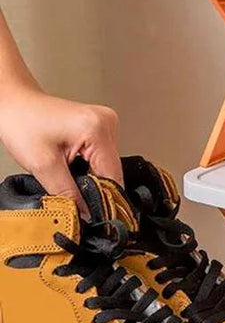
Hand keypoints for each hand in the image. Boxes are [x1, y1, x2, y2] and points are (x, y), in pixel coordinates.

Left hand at [0, 87, 121, 219]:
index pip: (113, 176)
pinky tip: (74, 165)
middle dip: (95, 189)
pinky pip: (102, 156)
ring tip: (68, 175)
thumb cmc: (22, 124)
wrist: (14, 103)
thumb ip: (67, 194)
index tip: (96, 218)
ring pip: (108, 165)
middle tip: (75, 199)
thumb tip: (85, 216)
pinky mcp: (100, 126)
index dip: (104, 200)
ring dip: (92, 178)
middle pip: (112, 171)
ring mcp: (106, 122)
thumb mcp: (43, 166)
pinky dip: (90, 167)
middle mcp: (107, 122)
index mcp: (96, 129)